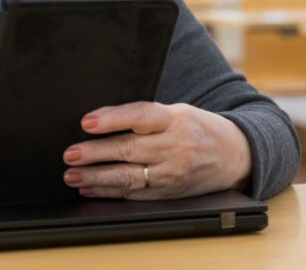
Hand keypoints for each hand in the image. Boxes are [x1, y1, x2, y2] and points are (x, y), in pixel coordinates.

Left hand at [62, 102, 252, 200]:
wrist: (234, 155)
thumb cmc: (200, 128)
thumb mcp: (179, 112)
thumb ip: (147, 116)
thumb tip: (102, 120)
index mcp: (176, 119)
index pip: (141, 116)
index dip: (113, 118)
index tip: (87, 122)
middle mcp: (174, 147)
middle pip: (129, 149)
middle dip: (95, 153)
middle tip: (70, 154)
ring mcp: (172, 173)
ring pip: (128, 177)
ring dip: (97, 177)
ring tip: (73, 175)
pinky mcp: (168, 192)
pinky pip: (134, 194)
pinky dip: (109, 192)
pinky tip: (91, 188)